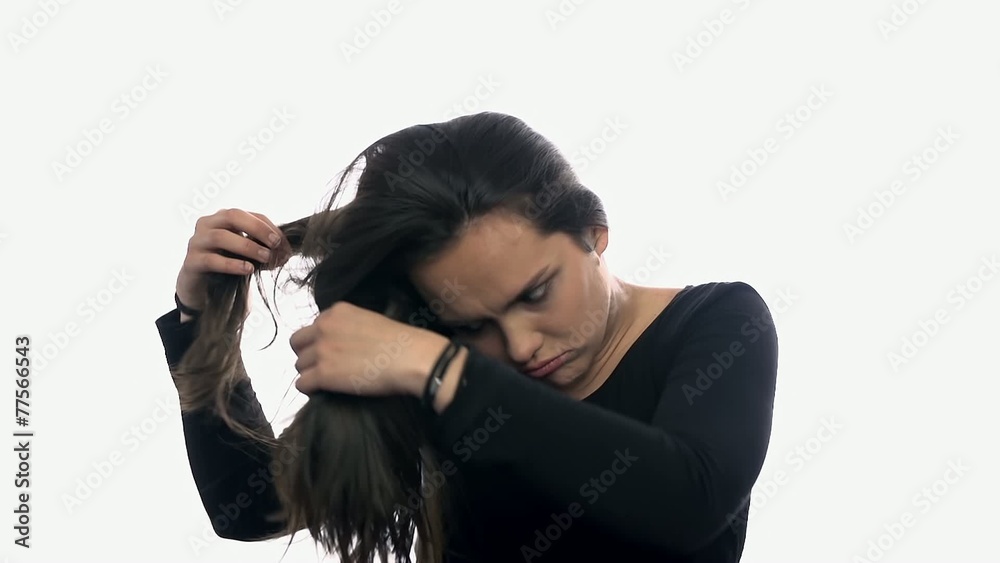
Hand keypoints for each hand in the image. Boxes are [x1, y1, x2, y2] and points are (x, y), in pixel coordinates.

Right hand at [175, 209, 291, 318]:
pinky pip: (211, 260)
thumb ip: (264, 248)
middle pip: (231, 216)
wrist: (203, 290)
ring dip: (247, 247)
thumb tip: (287, 252)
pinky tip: (248, 269)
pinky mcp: (191, 262)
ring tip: (265, 258)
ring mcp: (196, 242)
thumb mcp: (248, 254)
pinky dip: (232, 264)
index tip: (283, 243)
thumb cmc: (228, 266)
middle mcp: (206, 225)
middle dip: (257, 228)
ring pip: (221, 237)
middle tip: (275, 244)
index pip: (248, 215)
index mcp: (222, 218)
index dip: (268, 226)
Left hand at [290, 301, 447, 396]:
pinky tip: (322, 390)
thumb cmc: (400, 341)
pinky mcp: (323, 374)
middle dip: (307, 354)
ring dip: (310, 373)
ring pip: (299, 365)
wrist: (410, 357)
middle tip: (322, 365)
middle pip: (297, 343)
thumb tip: (343, 343)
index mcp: (336, 312)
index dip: (320, 340)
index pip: (313, 326)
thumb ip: (349, 326)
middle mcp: (323, 327)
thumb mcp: (370, 320)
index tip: (332, 351)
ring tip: (327, 380)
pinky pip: (302, 384)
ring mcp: (321, 351)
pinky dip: (309, 389)